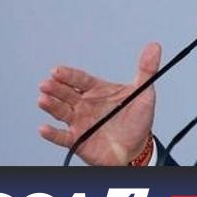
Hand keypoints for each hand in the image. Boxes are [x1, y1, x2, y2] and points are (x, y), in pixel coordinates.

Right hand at [37, 43, 160, 165]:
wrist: (138, 149)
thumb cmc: (138, 120)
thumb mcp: (144, 93)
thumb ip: (146, 70)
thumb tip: (154, 47)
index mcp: (97, 90)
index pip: (80, 80)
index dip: (68, 75)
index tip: (57, 70)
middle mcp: (84, 104)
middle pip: (66, 94)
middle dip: (55, 88)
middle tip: (47, 83)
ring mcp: (80, 122)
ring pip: (61, 112)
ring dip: (51, 106)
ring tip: (43, 99)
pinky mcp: (78, 140)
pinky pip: (63, 137)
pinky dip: (52, 134)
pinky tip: (43, 128)